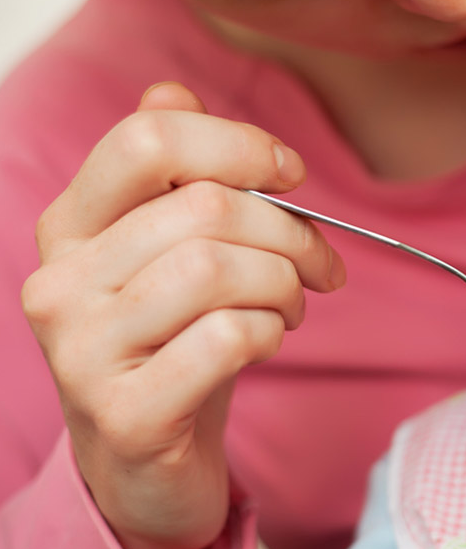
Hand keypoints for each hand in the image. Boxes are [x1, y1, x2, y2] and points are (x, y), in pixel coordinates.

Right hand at [20, 82, 343, 548]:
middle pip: (207, 208)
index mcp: (73, 226)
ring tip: (293, 306)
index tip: (290, 175)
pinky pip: (227, 338)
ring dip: (285, 285)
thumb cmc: (172, 339)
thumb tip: (173, 92)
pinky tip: (266, 341)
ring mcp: (83, 351)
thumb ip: (170, 174)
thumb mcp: (168, 252)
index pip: (149, 140)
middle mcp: (61, 281)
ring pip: (218, 270)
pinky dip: (269, 332)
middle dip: (292, 232)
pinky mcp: (125, 412)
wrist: (144, 458)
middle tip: (320, 265)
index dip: (239, 144)